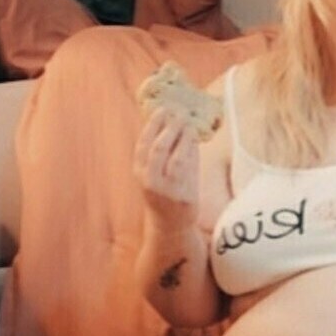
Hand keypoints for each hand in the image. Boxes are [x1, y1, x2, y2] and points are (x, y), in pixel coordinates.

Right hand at [133, 106, 199, 230]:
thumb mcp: (157, 172)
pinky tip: (195, 140)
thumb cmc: (165, 193)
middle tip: (178, 113)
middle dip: (168, 128)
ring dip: (182, 137)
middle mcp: (150, 181)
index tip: (162, 109)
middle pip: (158, 148)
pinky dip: (191, 151)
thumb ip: (163, 151)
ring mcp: (167, 189)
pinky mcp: (183, 196)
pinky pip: (188, 168)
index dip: (153, 125)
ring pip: (174, 157)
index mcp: (140, 172)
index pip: (143, 144)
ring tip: (188, 124)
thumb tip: (173, 122)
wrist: (171, 225)